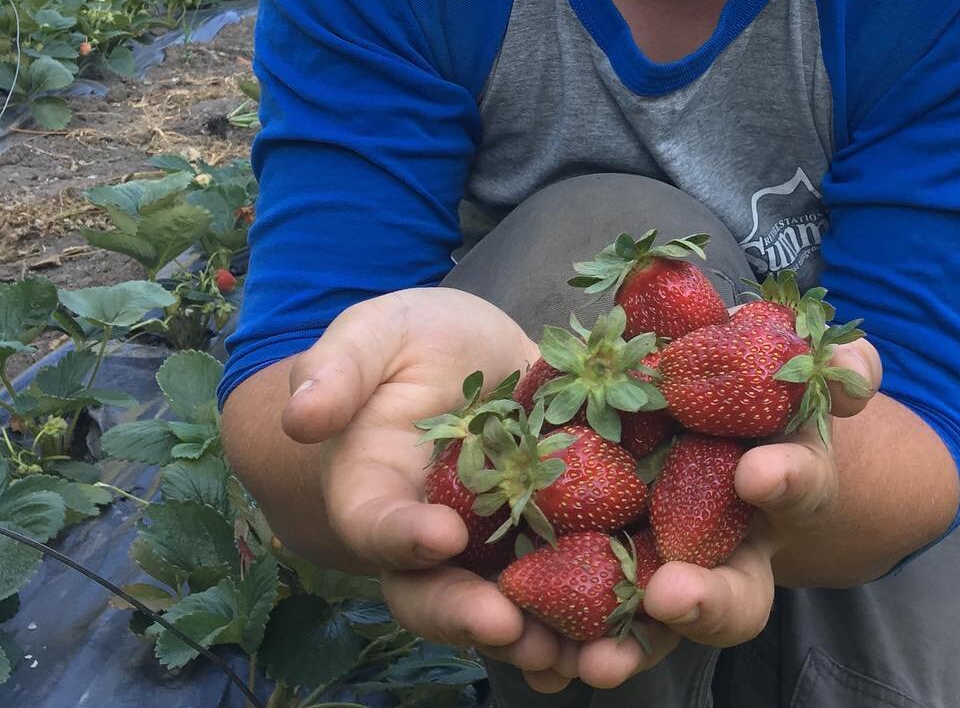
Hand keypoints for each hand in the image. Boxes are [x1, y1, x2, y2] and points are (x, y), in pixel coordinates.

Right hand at [278, 287, 589, 686]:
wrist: (466, 354)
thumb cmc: (406, 345)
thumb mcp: (373, 335)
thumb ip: (338, 368)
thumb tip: (301, 413)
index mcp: (375, 491)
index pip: (378, 525)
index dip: (403, 538)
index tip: (440, 535)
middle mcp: (429, 535)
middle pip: (439, 592)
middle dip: (472, 616)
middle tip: (510, 627)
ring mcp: (490, 542)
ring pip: (504, 604)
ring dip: (537, 636)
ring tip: (575, 654)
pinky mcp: (548, 530)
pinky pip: (564, 580)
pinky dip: (591, 611)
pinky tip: (627, 626)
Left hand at [512, 335, 882, 692]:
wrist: (690, 410)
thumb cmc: (751, 382)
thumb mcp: (791, 364)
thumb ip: (834, 366)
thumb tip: (855, 371)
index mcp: (786, 483)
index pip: (800, 487)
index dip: (786, 481)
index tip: (757, 473)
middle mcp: (737, 547)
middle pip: (736, 598)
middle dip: (706, 603)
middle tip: (670, 596)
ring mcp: (674, 569)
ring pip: (660, 629)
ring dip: (632, 648)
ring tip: (594, 662)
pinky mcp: (610, 572)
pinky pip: (591, 621)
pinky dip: (567, 642)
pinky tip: (537, 656)